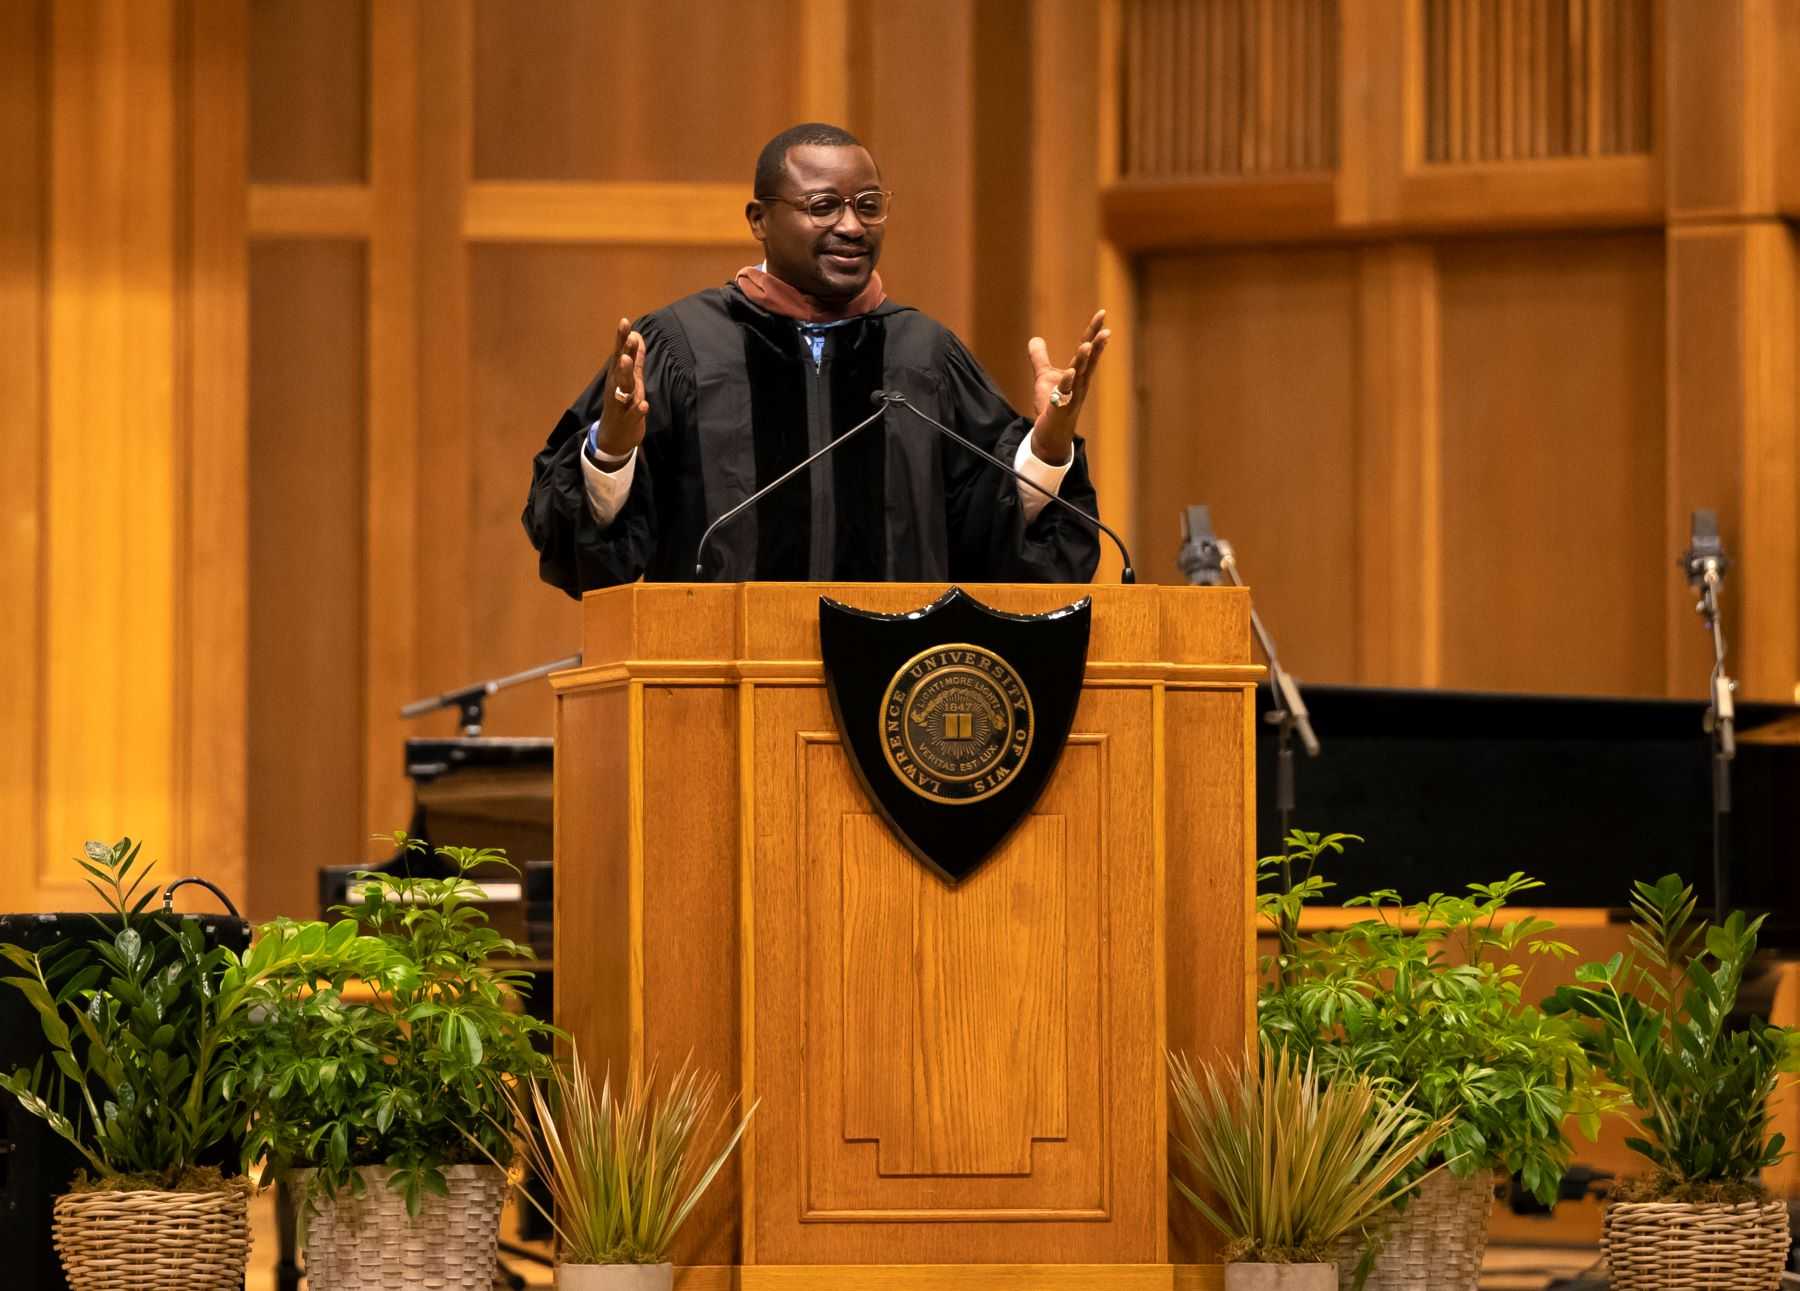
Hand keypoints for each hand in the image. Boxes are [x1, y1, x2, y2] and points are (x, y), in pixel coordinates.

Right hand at [594, 316, 650, 465]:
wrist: (613, 439)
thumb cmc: (623, 406)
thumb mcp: (631, 380)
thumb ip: (636, 359)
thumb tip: (638, 336)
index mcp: (617, 378)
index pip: (619, 354)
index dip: (622, 339)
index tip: (625, 321)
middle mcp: (616, 389)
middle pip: (620, 368)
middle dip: (624, 351)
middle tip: (629, 336)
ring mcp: (621, 405)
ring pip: (623, 389)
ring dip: (625, 374)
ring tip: (627, 360)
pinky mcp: (627, 422)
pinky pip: (633, 415)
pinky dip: (638, 410)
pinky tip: (644, 404)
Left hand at [1027, 309, 1110, 466]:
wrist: (1050, 433)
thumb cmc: (1051, 405)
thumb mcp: (1044, 377)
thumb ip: (1040, 358)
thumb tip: (1035, 339)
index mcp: (1079, 373)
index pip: (1088, 349)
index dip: (1094, 331)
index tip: (1102, 313)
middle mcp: (1080, 383)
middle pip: (1089, 361)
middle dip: (1097, 345)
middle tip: (1105, 329)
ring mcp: (1072, 396)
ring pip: (1080, 376)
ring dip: (1084, 361)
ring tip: (1087, 345)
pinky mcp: (1061, 408)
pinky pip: (1065, 394)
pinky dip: (1067, 383)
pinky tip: (1070, 372)